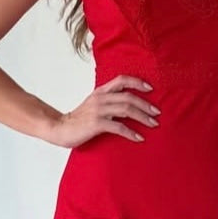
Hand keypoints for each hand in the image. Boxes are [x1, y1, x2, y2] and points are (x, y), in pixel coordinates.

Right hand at [45, 75, 160, 148]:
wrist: (60, 128)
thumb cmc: (79, 119)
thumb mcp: (93, 104)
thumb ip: (108, 101)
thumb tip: (127, 104)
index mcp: (100, 91)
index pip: (122, 80)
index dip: (137, 82)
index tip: (151, 88)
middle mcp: (100, 98)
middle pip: (129, 97)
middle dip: (146, 105)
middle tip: (157, 113)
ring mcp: (98, 111)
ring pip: (126, 110)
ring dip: (143, 117)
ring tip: (153, 124)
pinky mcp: (96, 124)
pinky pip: (118, 127)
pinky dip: (131, 133)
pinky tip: (139, 138)